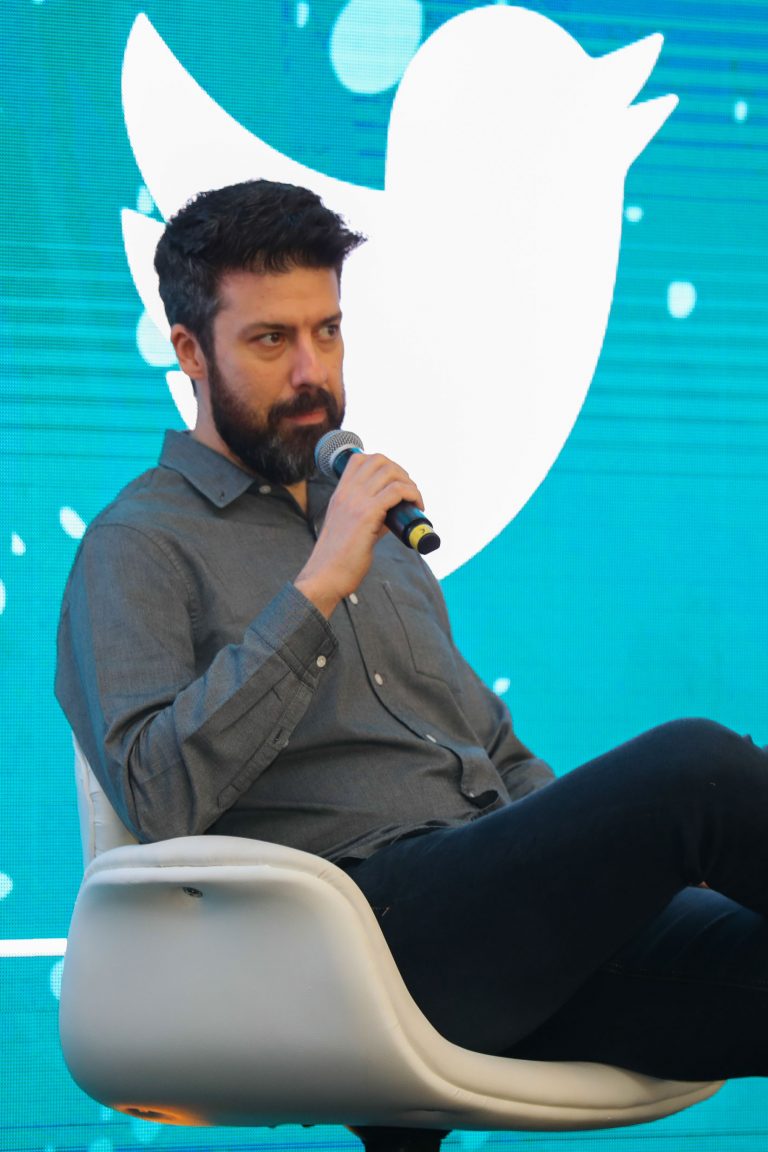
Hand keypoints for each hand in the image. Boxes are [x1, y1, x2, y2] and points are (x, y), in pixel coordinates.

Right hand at [294, 452, 423, 616]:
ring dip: (409, 483)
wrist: (326, 576)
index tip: (394, 482)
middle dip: (401, 472)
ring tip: (414, 501)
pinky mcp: (367, 515)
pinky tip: (417, 507)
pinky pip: (396, 491)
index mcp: (340, 493)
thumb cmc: (339, 558)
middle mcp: (346, 492)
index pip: (360, 458)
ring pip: (390, 473)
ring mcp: (356, 502)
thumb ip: (370, 515)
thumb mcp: (350, 526)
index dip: (383, 464)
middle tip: (408, 492)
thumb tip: (393, 514)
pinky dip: (412, 494)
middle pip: (380, 460)